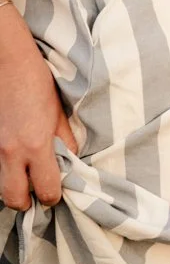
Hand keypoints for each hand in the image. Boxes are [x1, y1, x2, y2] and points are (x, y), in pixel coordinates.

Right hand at [0, 11, 77, 210]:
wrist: (7, 61)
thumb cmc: (37, 81)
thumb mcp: (59, 112)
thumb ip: (65, 141)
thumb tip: (69, 162)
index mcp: (36, 145)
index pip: (46, 189)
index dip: (54, 195)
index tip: (58, 189)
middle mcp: (12, 152)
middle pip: (15, 200)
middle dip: (27, 201)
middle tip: (38, 190)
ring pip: (1, 186)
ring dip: (14, 187)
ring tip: (27, 176)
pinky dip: (5, 171)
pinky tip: (16, 162)